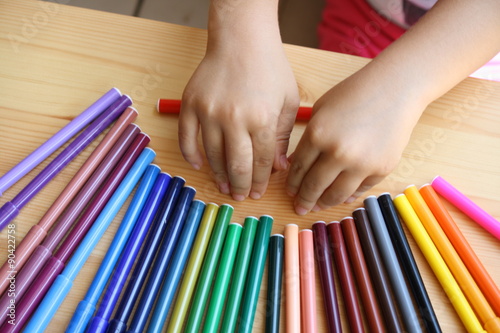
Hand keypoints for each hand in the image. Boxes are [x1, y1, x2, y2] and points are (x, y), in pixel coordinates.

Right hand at [178, 23, 298, 200]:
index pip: (261, 162)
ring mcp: (209, 112)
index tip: (257, 193)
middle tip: (240, 197)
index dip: (259, 181)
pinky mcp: (190, 104)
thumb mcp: (288, 101)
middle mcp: (234, 119)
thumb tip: (277, 168)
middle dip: (240, 186)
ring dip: (218, 175)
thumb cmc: (269, 68)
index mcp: (262, 119)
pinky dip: (190, 155)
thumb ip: (283, 137)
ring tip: (224, 186)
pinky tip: (198, 165)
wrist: (241, 39)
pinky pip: (186, 138)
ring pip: (212, 156)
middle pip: (236, 165)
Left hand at [286, 70, 426, 214]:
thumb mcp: (321, 110)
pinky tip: (340, 197)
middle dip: (304, 200)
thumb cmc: (354, 93)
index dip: (292, 183)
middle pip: (314, 186)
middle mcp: (338, 153)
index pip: (298, 169)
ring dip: (324, 203)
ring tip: (317, 206)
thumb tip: (296, 166)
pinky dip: (348, 195)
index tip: (290, 192)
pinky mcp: (381, 169)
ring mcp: (361, 164)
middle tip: (299, 207)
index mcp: (318, 134)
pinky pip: (360, 189)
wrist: (395, 88)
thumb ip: (308, 139)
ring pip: (336, 195)